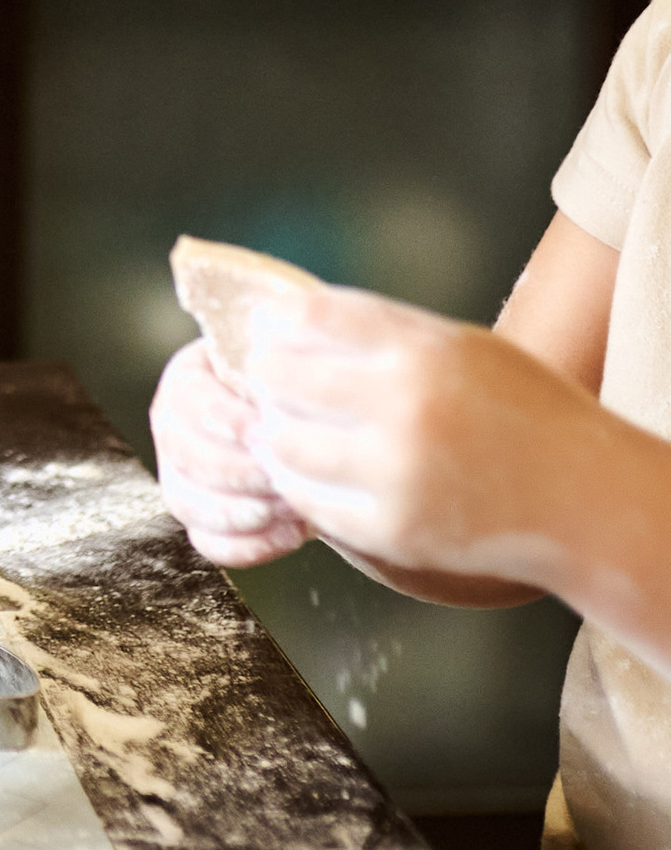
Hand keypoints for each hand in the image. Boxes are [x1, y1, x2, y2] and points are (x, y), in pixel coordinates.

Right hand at [149, 336, 310, 567]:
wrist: (321, 422)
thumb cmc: (305, 384)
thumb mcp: (291, 354)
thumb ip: (279, 352)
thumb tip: (276, 349)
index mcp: (187, 380)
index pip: (188, 401)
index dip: (223, 419)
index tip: (264, 428)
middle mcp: (174, 428)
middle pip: (182, 455)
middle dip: (235, 472)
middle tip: (281, 477)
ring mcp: (182, 476)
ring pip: (187, 502)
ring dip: (239, 511)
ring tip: (290, 508)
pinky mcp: (203, 520)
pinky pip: (208, 543)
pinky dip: (247, 545)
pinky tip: (289, 535)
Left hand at [245, 283, 593, 585]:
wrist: (582, 499)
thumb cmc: (521, 411)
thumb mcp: (461, 346)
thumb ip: (382, 333)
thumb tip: (289, 321)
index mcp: (424, 351)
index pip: (311, 318)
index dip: (277, 322)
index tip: (267, 327)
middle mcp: (405, 408)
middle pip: (283, 377)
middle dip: (267, 377)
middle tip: (266, 379)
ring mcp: (396, 475)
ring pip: (284, 444)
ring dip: (274, 432)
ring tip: (281, 426)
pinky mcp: (392, 531)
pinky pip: (309, 500)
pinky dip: (299, 484)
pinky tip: (308, 472)